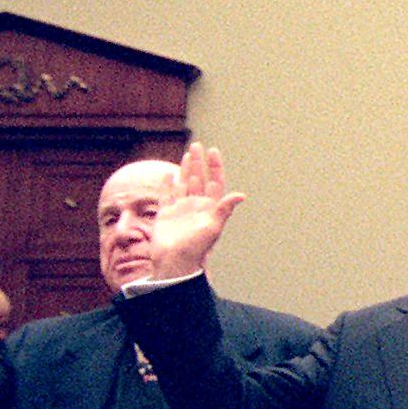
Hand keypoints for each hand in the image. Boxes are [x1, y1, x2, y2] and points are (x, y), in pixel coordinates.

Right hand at [146, 143, 245, 278]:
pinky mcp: (166, 214)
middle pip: (199, 179)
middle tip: (198, 145)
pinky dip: (168, 185)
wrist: (174, 263)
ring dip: (186, 169)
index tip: (213, 151)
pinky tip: (170, 175)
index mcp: (210, 207)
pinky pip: (167, 195)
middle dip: (199, 162)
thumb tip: (241, 195)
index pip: (215, 182)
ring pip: (184, 184)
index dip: (215, 166)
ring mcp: (180, 209)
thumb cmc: (196, 248)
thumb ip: (224, 209)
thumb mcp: (213, 227)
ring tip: (188, 154)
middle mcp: (196, 206)